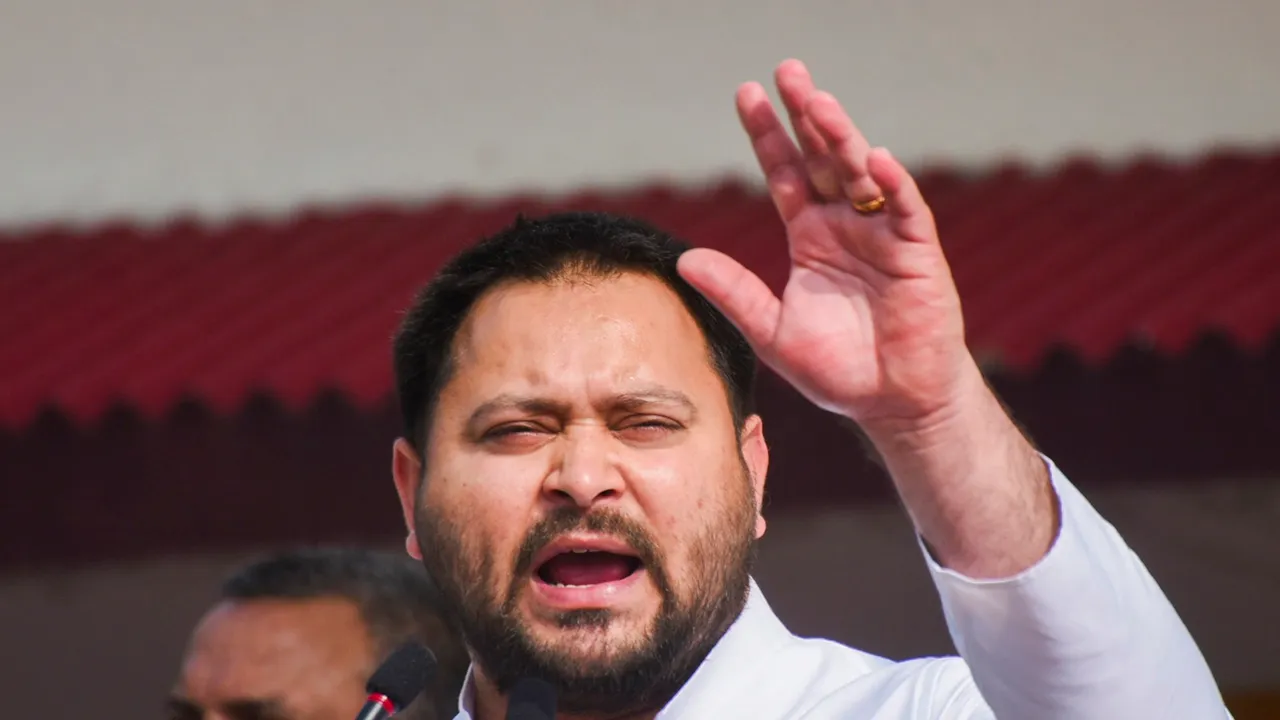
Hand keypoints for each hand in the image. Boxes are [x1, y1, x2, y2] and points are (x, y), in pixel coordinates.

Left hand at [678, 59, 978, 430]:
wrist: (892, 403)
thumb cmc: (837, 369)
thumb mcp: (773, 330)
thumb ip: (735, 293)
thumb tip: (684, 260)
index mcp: (810, 237)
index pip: (785, 174)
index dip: (768, 135)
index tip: (747, 95)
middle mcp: (845, 226)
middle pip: (822, 159)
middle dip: (806, 116)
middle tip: (788, 72)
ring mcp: (883, 235)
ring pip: (860, 174)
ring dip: (843, 137)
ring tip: (820, 104)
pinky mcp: (917, 254)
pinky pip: (906, 210)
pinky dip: (894, 184)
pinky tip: (874, 159)